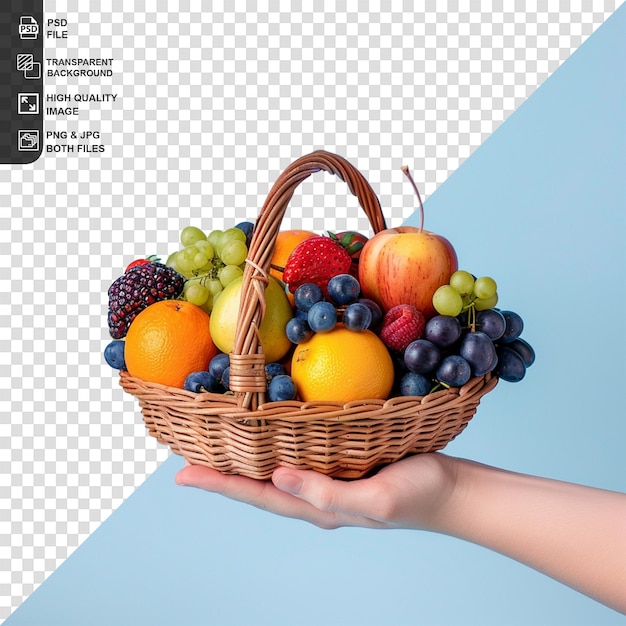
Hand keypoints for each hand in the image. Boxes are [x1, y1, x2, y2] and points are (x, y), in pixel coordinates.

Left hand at [175, 453, 457, 530]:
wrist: (454, 490)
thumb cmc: (420, 495)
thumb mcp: (376, 498)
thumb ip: (327, 493)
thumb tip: (277, 476)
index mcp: (319, 507)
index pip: (258, 495)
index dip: (219, 484)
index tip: (181, 473)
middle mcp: (317, 496)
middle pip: (259, 485)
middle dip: (222, 473)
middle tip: (188, 457)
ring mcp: (330, 481)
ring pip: (275, 470)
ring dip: (245, 461)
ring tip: (220, 446)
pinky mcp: (345, 465)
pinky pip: (300, 455)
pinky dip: (276, 447)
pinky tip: (274, 435)